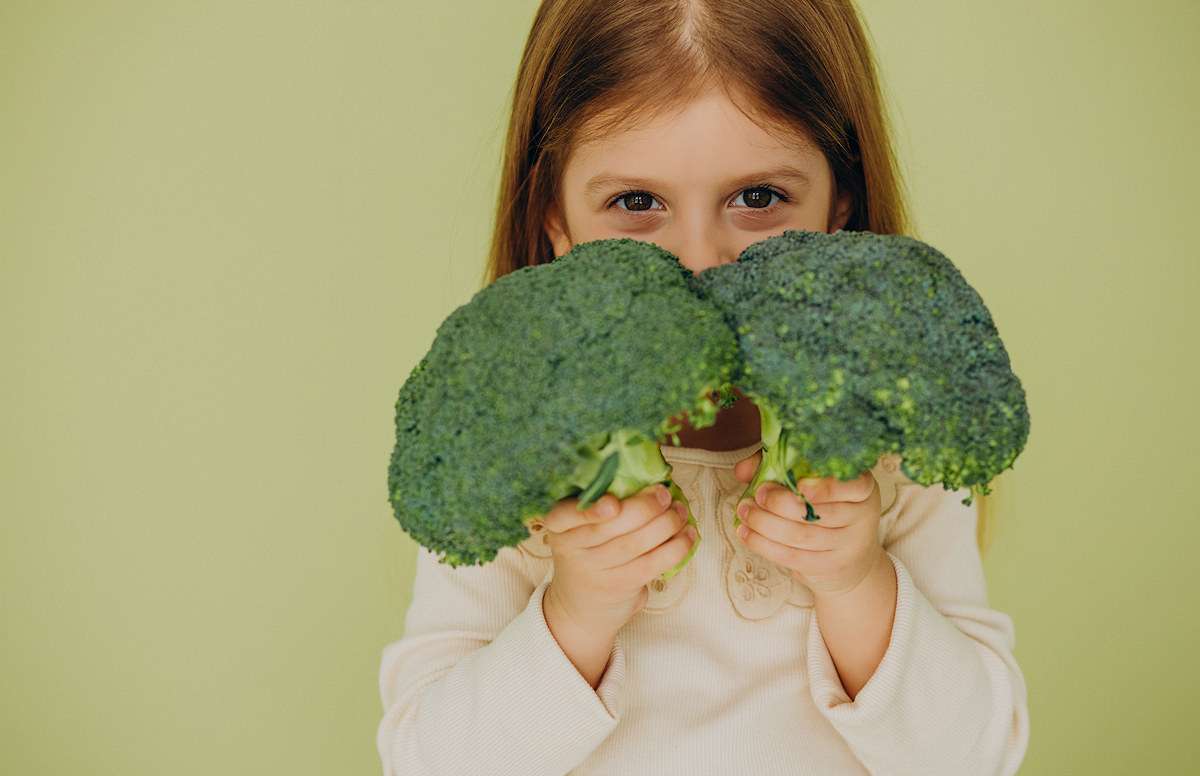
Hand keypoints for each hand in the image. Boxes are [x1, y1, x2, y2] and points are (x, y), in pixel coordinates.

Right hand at [535, 483, 696, 635]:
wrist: (580, 608)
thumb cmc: (588, 553)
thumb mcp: (579, 530)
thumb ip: (600, 505)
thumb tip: (647, 476)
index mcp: (559, 528)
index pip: (563, 516)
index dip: (588, 510)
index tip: (612, 503)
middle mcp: (572, 550)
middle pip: (609, 527)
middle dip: (643, 508)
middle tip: (665, 494)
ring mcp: (596, 571)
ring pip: (635, 544)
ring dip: (665, 524)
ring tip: (680, 511)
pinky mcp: (621, 586)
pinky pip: (652, 564)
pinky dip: (675, 547)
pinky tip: (688, 534)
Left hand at [732, 451, 882, 597]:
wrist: (851, 558)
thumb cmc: (824, 506)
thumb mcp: (812, 480)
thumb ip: (779, 467)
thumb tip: (742, 470)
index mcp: (863, 488)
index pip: (853, 486)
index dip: (827, 487)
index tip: (800, 485)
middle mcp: (862, 516)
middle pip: (818, 513)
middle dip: (780, 504)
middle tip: (757, 494)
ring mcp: (849, 545)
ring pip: (801, 536)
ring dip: (765, 524)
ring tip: (744, 512)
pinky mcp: (830, 566)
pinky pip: (793, 557)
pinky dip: (765, 545)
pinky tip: (746, 534)